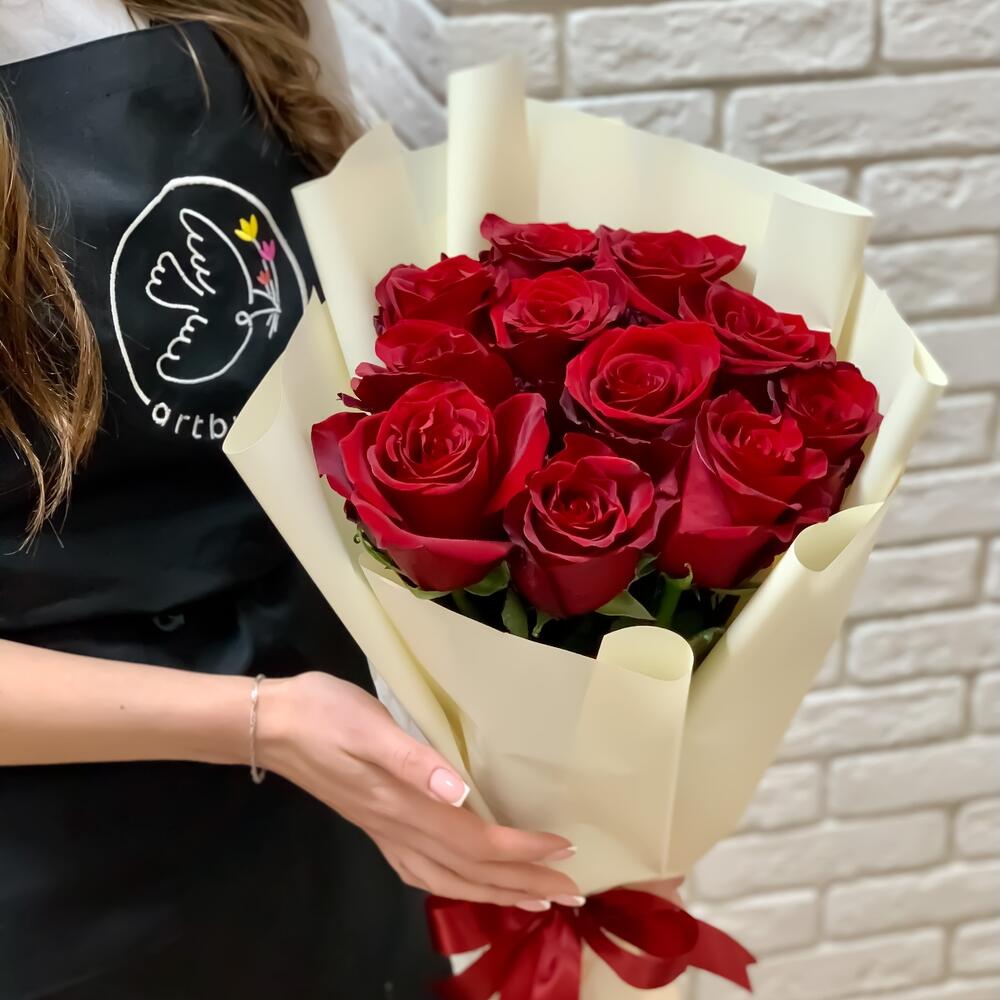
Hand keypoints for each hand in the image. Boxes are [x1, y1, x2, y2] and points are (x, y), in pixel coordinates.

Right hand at [258, 671, 583, 909]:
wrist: (273, 725)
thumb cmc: (325, 714)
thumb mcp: (370, 726)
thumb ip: (414, 760)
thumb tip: (458, 790)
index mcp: (405, 804)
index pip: (477, 840)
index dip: (524, 850)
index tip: (565, 848)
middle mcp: (399, 828)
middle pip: (470, 870)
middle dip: (523, 883)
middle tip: (572, 892)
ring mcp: (385, 833)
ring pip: (448, 879)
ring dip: (495, 892)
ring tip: (534, 899)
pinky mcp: (375, 827)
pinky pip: (422, 872)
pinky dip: (454, 886)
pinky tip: (465, 883)